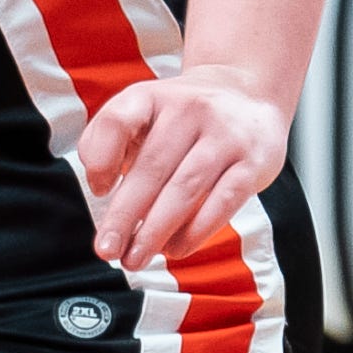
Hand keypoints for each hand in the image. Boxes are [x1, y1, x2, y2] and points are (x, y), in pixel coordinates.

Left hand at [80, 67, 289, 272]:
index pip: (117, 122)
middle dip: (124, 216)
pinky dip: (196, 230)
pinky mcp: (254, 160)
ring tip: (134, 259)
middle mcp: (189, 109)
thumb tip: (102, 188)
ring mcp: (225, 134)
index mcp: (151, 97)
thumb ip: (107, 142)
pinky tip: (175, 249)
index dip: (101, 160)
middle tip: (106, 251)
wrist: (247, 93)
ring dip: (156, 230)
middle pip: (151, 168)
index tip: (97, 192)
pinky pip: (224, 200)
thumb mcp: (140, 113)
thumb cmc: (178, 118)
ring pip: (185, 188)